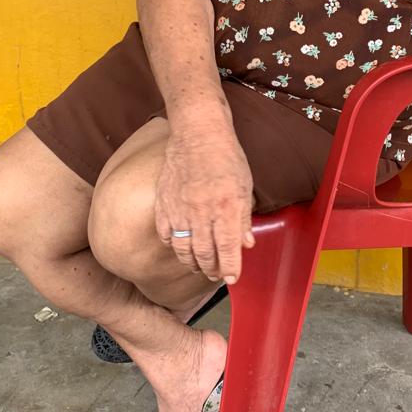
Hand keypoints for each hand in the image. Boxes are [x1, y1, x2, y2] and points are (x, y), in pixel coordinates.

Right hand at [154, 123, 255, 282]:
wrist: (197, 133)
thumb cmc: (225, 156)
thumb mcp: (245, 186)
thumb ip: (244, 218)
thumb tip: (247, 244)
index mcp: (226, 207)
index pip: (228, 248)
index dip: (230, 268)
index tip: (232, 278)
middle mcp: (202, 212)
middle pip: (204, 253)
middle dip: (212, 269)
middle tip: (216, 275)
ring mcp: (179, 209)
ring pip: (183, 249)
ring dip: (193, 263)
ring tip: (200, 266)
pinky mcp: (163, 203)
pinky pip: (166, 234)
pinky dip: (173, 245)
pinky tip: (181, 247)